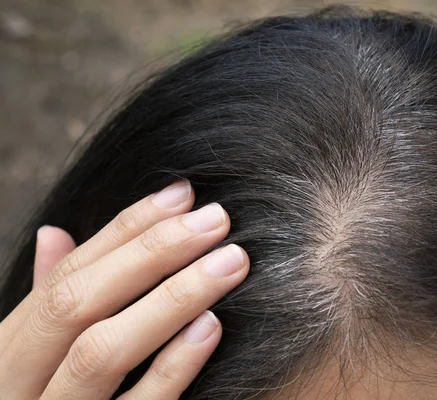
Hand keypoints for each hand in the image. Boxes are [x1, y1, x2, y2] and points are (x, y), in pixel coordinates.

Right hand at [0, 180, 248, 398]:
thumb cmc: (46, 397)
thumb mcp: (36, 354)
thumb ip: (50, 300)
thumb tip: (57, 232)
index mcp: (10, 350)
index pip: (68, 274)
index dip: (127, 228)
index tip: (183, 194)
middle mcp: (21, 383)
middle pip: (79, 303)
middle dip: (152, 252)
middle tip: (218, 219)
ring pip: (103, 353)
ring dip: (171, 298)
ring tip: (230, 262)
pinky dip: (173, 367)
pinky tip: (212, 327)